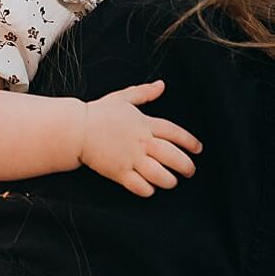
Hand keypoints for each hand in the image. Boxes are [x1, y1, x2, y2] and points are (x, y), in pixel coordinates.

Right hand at [76, 80, 201, 196]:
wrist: (76, 129)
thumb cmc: (99, 113)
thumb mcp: (123, 98)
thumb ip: (144, 93)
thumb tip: (161, 85)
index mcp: (145, 123)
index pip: (175, 133)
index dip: (190, 142)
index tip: (198, 149)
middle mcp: (141, 142)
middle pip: (172, 156)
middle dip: (186, 166)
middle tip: (190, 171)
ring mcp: (130, 158)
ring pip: (159, 174)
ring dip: (169, 180)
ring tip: (171, 181)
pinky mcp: (119, 172)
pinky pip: (140, 186)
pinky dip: (148, 190)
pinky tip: (150, 188)